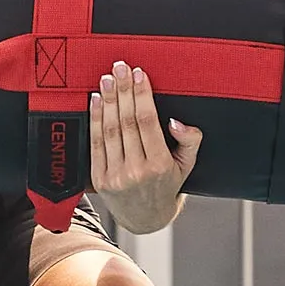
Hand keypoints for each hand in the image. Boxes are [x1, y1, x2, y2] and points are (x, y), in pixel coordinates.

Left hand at [88, 61, 201, 235]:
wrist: (144, 217)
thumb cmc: (167, 185)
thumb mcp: (187, 165)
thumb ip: (189, 140)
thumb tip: (177, 121)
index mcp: (159, 166)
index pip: (147, 122)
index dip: (141, 95)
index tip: (139, 74)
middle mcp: (136, 171)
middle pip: (126, 122)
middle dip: (123, 91)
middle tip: (120, 67)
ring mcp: (115, 175)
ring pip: (109, 130)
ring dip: (107, 101)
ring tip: (107, 78)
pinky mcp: (99, 178)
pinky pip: (95, 143)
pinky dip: (95, 119)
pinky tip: (95, 100)